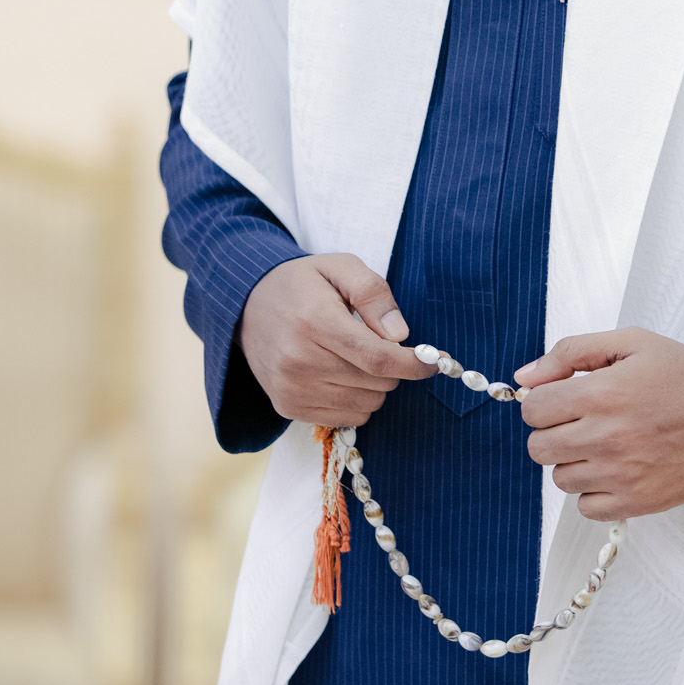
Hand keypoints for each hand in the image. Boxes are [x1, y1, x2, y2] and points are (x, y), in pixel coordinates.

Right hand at [240, 254, 433, 428]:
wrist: (246, 305)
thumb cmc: (301, 284)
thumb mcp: (340, 266)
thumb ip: (374, 293)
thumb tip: (400, 334)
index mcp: (315, 322)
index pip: (377, 357)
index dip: (414, 364)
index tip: (437, 361)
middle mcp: (299, 362)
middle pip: (376, 383)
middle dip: (392, 366)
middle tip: (377, 342)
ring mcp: (291, 389)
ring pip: (366, 404)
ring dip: (375, 385)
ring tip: (353, 356)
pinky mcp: (288, 408)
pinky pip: (347, 418)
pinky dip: (357, 400)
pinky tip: (340, 374)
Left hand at [515, 327, 683, 519]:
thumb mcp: (631, 343)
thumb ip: (571, 353)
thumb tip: (525, 377)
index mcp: (600, 393)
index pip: (532, 409)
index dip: (544, 401)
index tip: (563, 399)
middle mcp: (606, 437)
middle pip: (538, 447)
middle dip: (554, 431)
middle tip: (582, 421)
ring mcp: (622, 474)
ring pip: (561, 479)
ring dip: (575, 461)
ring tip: (605, 443)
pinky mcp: (639, 501)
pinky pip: (587, 508)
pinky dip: (594, 492)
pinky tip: (616, 469)